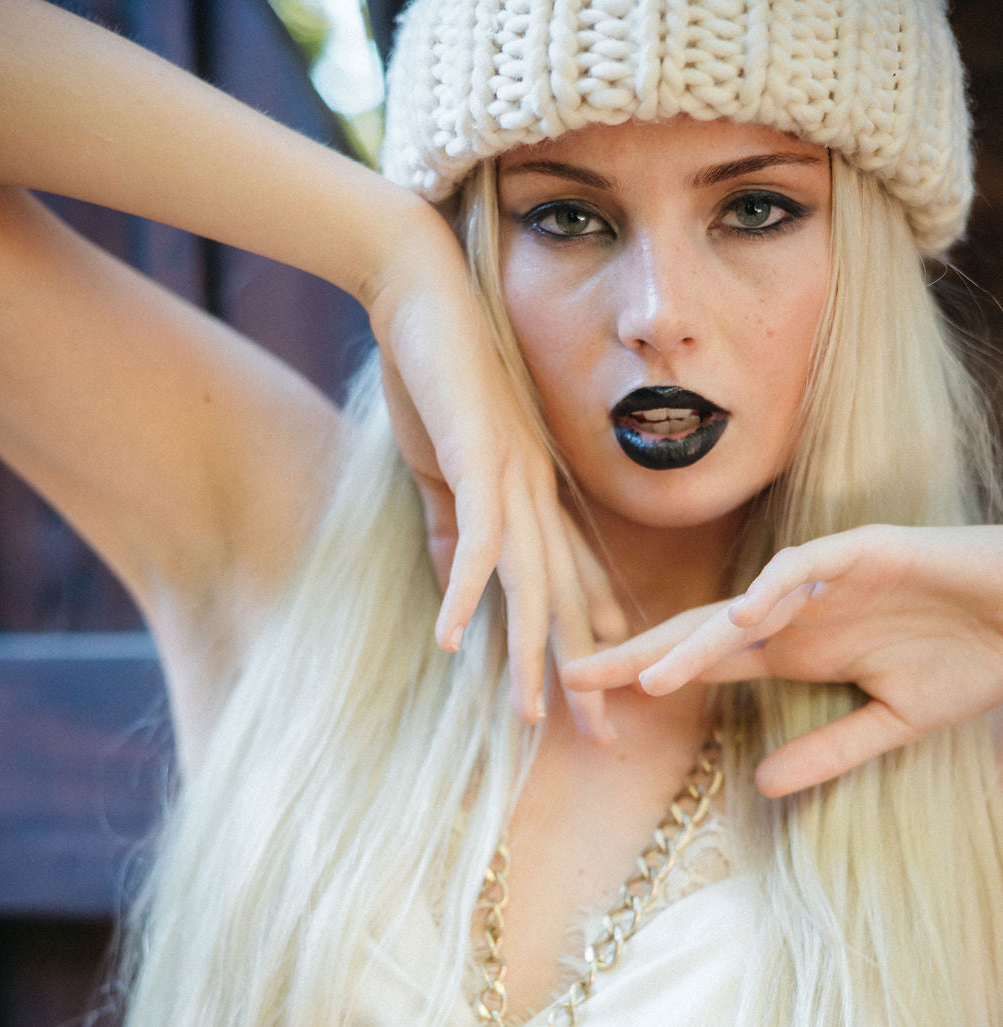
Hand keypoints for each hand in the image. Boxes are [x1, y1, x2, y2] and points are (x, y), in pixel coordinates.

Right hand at [370, 204, 623, 739]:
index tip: (602, 695)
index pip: (568, 582)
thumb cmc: (435, 373)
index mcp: (536, 495)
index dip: (586, 641)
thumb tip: (459, 581)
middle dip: (584, 673)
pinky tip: (454, 641)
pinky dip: (465, 592)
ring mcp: (514, 479)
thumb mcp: (447, 465)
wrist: (422, 288)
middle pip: (567, 600)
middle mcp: (538, 495)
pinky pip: (479, 540)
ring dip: (532, 654)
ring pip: (533, 584)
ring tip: (532, 717)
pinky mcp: (479, 459)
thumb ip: (457, 522)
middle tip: (604, 738)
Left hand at [562, 525, 1002, 794]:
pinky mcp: (868, 551)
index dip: (652, 678)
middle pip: (701, 632)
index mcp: (800, 648)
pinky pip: (808, 568)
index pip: (707, 663)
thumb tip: (760, 786)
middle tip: (574, 681)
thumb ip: (829, 749)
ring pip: (744, 605)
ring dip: (695, 643)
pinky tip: (742, 621)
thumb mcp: (891, 723)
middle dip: (640, 655)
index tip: (595, 706)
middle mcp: (799, 612)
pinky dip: (774, 590)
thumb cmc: (973, 658)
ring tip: (648, 680)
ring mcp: (829, 580)